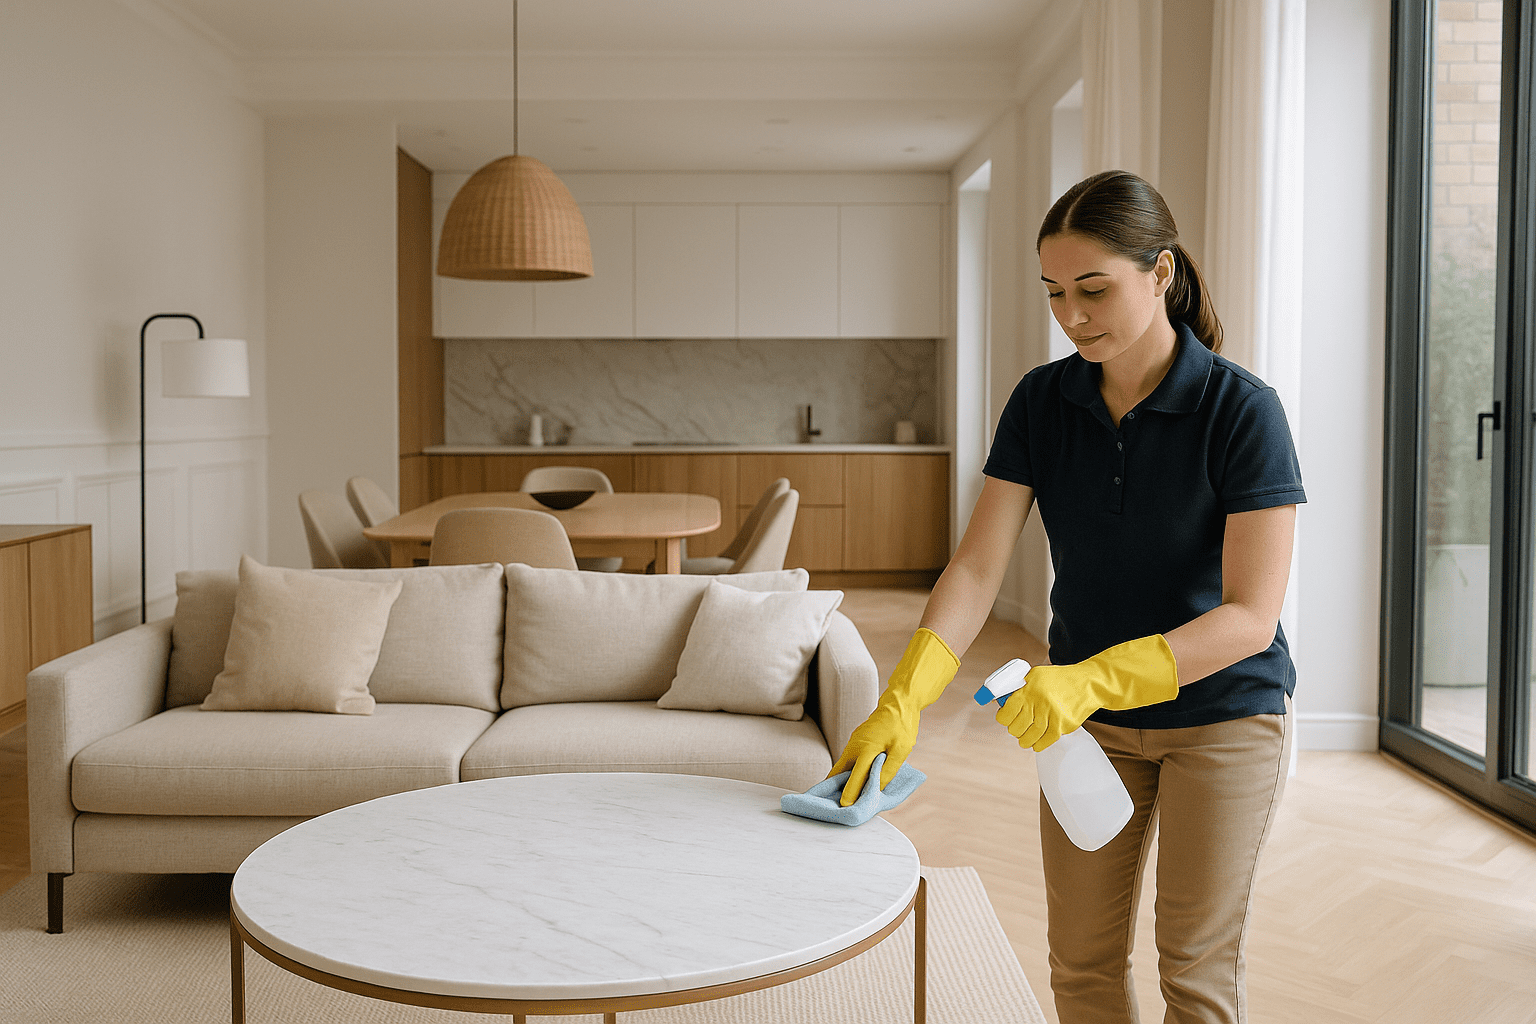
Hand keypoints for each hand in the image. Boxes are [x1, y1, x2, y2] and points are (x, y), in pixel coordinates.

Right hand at [829, 627, 958, 805]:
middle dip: (832, 788)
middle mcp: (855, 746)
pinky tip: (848, 782)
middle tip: (825, 804)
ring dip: (838, 781)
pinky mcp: (856, 741)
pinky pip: (847, 760)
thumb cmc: (902, 726)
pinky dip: (845, 772)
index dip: (850, 792)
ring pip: (842, 766)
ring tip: (835, 799)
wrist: (899, 702)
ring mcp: (853, 742)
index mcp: (867, 749)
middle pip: (839, 771)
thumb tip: (876, 788)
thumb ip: (888, 770)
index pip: (856, 776)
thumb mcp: (902, 750)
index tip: (842, 806)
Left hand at [996, 634, 1177, 750]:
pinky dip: (1038, 745)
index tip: (1005, 719)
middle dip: (1014, 730)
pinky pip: (1046, 741)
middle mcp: (1039, 701)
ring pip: (1030, 736)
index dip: (1003, 718)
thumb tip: (1001, 701)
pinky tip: (1036, 744)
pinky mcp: (1063, 725)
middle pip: (1017, 726)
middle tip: (1016, 729)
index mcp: (1029, 688)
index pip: (1007, 711)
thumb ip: (1020, 687)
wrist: (1088, 683)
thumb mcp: (1036, 675)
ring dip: (1024, 741)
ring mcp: (1051, 714)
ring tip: (1023, 740)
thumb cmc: (1060, 679)